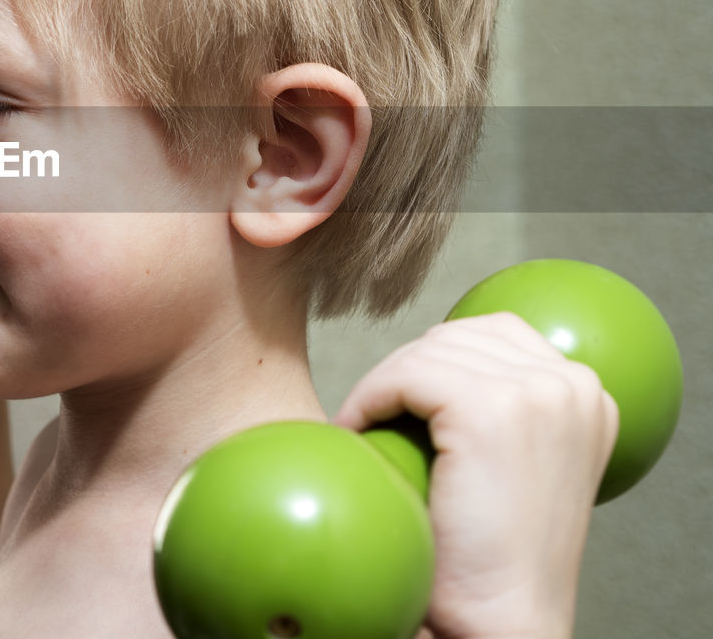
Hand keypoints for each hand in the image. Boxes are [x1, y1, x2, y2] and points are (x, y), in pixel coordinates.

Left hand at [332, 313, 618, 638]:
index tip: (403, 402)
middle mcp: (574, 384)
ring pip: (425, 353)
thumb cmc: (495, 555)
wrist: (503, 618)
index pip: (494, 334)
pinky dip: (368, 399)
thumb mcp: (517, 465)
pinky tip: (355, 432)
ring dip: (381, 387)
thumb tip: (434, 358)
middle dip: (406, 371)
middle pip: (456, 338)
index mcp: (588, 394)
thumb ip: (501, 407)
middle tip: (374, 417)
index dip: (436, 361)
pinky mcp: (490, 408)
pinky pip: (403, 375)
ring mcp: (537, 392)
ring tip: (362, 427)